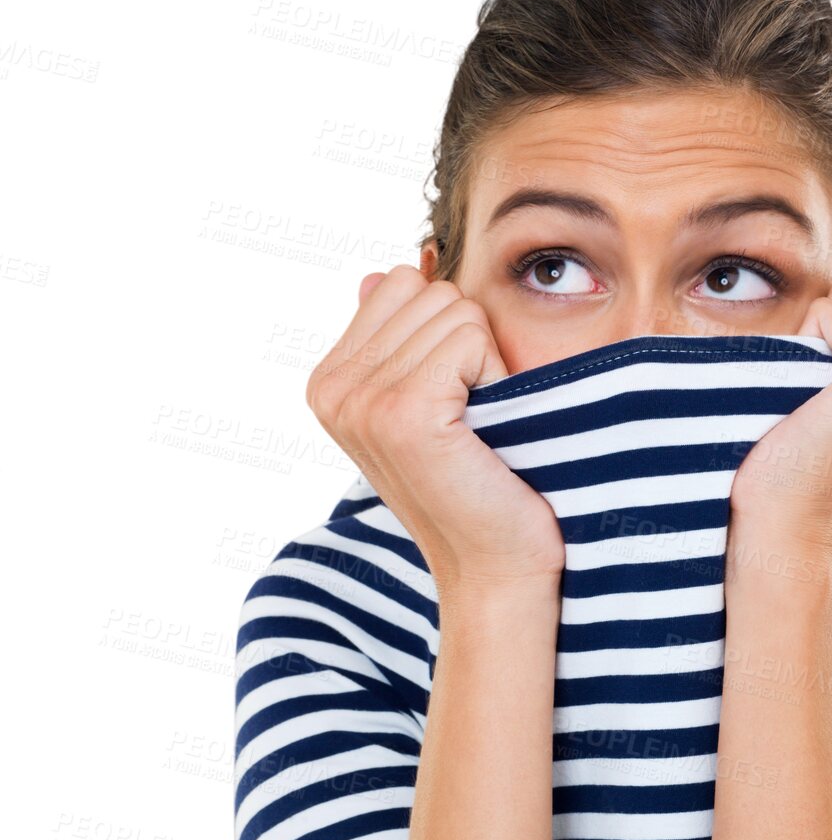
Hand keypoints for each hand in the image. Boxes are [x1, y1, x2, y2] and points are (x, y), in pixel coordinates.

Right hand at [306, 264, 565, 591]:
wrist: (496, 564)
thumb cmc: (472, 477)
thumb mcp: (421, 398)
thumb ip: (393, 336)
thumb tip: (373, 275)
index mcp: (328, 380)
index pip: (404, 282)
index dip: (445, 330)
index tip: (445, 396)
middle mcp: (332, 388)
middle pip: (431, 290)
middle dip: (466, 341)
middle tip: (464, 415)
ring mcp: (362, 401)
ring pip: (457, 308)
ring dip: (484, 362)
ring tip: (472, 426)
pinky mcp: (405, 413)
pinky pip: (472, 336)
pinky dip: (496, 376)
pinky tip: (483, 431)